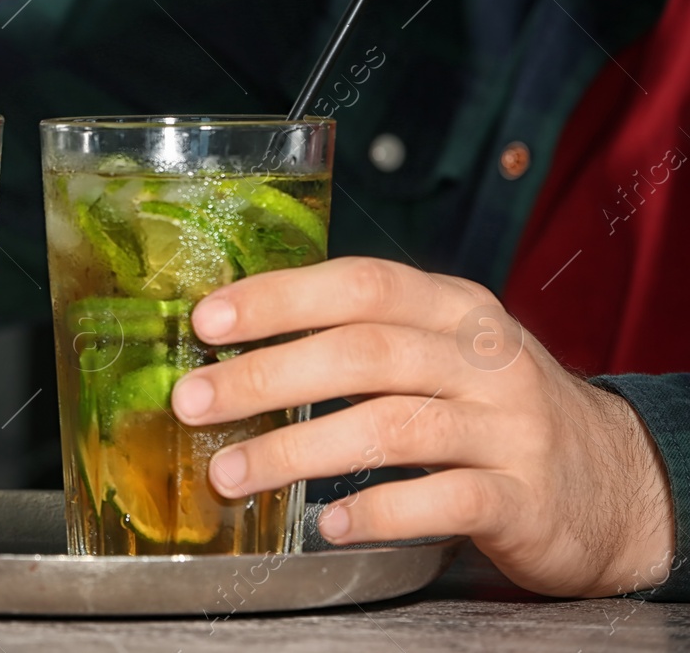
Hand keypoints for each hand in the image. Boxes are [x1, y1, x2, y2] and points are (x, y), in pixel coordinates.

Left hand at [169, 256, 674, 596]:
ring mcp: (508, 427)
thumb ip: (360, 338)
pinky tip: (326, 524)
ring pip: (391, 427)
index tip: (208, 320)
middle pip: (363, 353)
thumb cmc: (492, 408)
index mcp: (453, 307)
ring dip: (298, 452)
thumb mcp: (441, 349)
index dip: (280, 299)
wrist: (612, 480)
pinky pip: (442, 499)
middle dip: (266, 377)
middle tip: (194, 402)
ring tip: (232, 473)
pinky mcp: (523, 498)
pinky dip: (377, 511)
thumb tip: (236, 347)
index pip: (360, 284)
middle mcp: (483, 357)